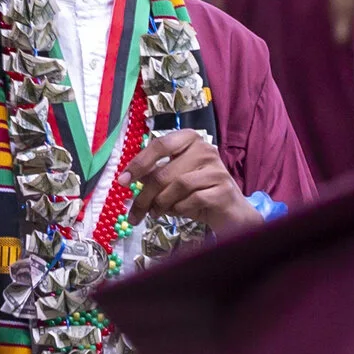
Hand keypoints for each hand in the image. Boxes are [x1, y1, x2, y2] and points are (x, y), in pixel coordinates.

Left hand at [126, 130, 258, 231]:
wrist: (230, 213)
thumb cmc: (198, 193)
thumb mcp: (173, 181)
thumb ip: (154, 175)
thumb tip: (126, 178)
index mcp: (190, 140)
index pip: (160, 145)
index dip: (139, 163)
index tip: (122, 181)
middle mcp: (205, 149)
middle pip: (164, 171)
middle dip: (145, 196)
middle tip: (134, 213)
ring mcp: (217, 169)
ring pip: (177, 185)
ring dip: (161, 204)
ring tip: (156, 213)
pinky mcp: (223, 190)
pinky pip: (192, 199)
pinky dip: (180, 209)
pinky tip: (178, 213)